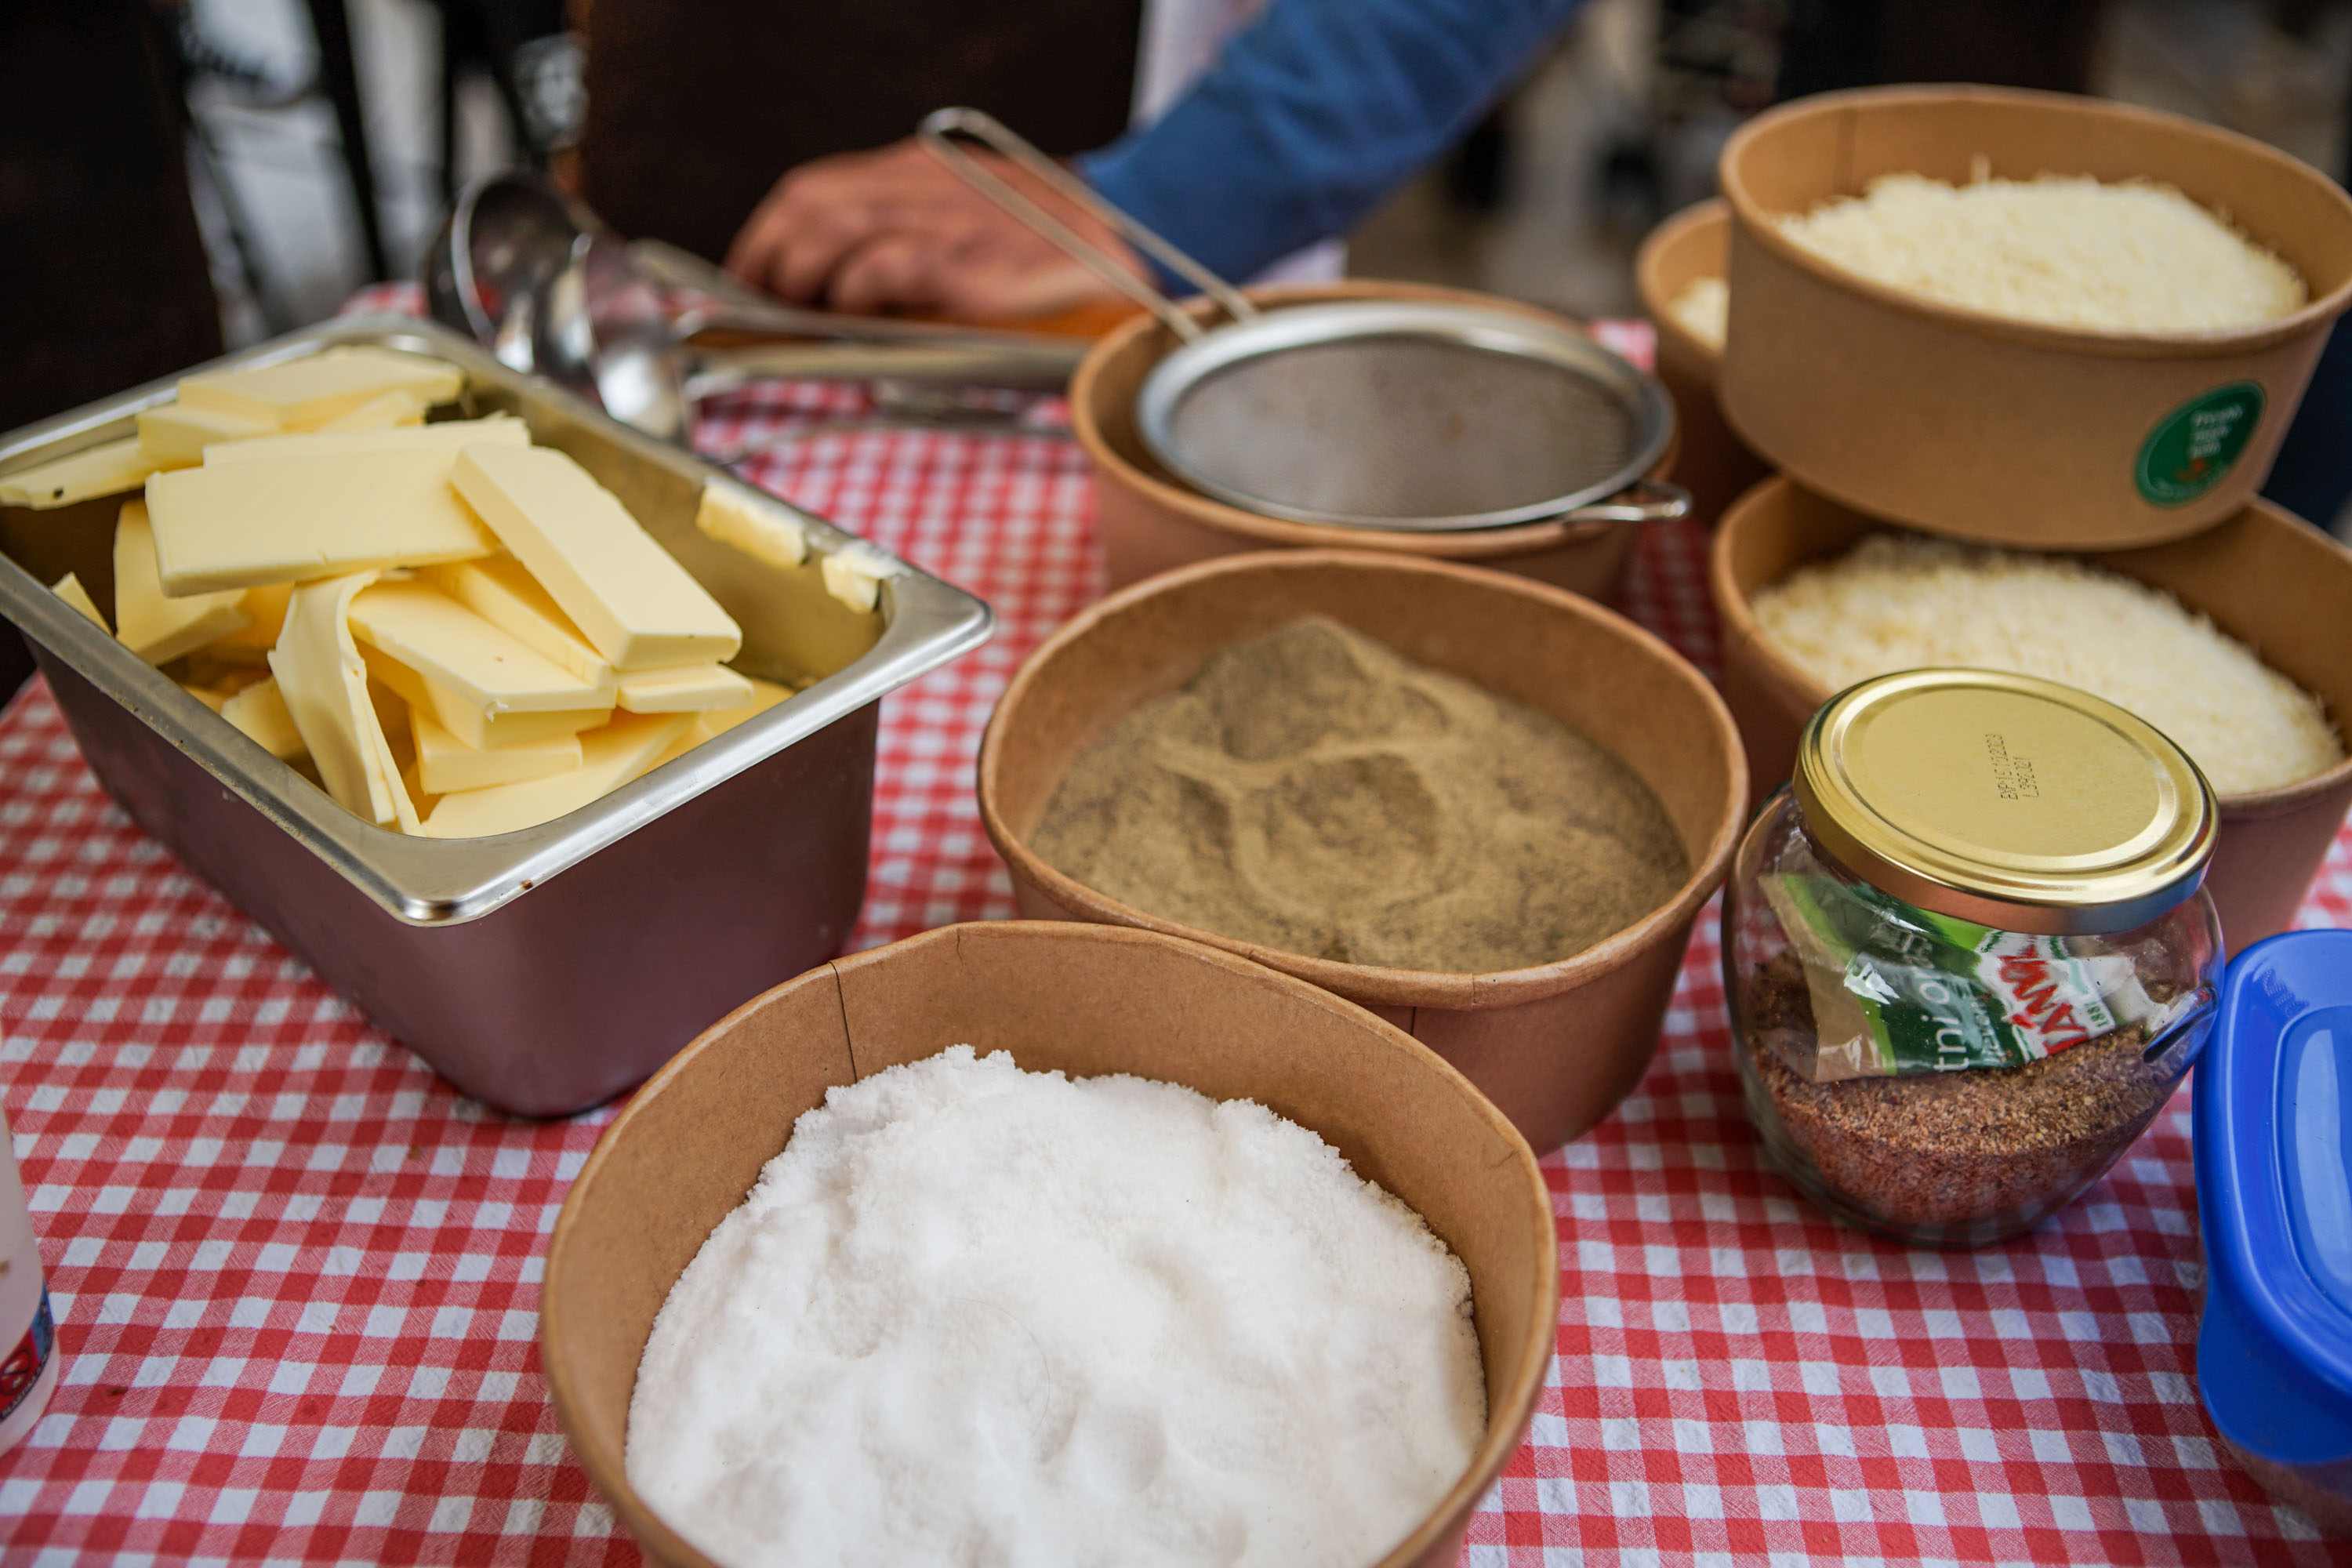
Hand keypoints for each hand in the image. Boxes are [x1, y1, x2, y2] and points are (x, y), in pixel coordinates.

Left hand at [723, 136, 1145, 320]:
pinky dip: (849, 290)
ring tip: (799, 314)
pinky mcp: (966, 260)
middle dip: (768, 259)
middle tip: (762, 306)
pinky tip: (849, 312)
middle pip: (808, 203)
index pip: (815, 188)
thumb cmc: (1047, 255)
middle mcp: (924, 183)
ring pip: (830, 230)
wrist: (1130, 259)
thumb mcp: (971, 223)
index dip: (766, 234)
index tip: (749, 279)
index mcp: (920, 168)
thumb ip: (908, 238)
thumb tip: (832, 292)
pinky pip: (881, 264)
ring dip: (799, 277)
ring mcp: (945, 219)